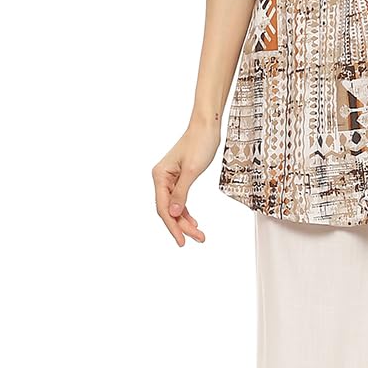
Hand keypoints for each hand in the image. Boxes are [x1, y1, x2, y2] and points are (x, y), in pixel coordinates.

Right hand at [153, 120, 220, 245]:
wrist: (207, 127)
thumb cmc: (200, 143)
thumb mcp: (191, 170)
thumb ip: (182, 193)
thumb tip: (174, 213)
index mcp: (160, 176)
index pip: (164, 208)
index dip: (173, 226)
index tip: (182, 240)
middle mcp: (162, 178)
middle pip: (169, 209)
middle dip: (182, 226)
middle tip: (197, 238)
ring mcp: (170, 178)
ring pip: (175, 206)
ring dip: (185, 221)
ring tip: (198, 234)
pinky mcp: (179, 178)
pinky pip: (180, 199)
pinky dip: (186, 211)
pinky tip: (193, 221)